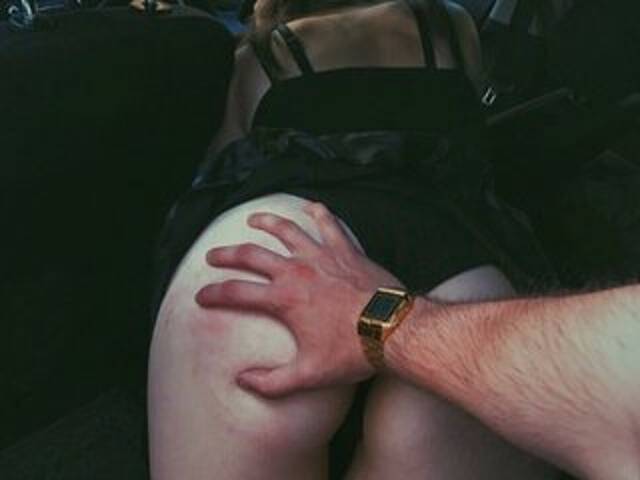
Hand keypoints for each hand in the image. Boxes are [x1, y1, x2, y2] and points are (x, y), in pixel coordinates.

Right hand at [195, 202, 402, 396]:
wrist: (393, 329)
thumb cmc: (353, 351)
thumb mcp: (308, 374)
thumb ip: (271, 382)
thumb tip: (242, 380)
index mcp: (283, 299)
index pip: (236, 293)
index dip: (213, 295)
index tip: (201, 296)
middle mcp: (297, 271)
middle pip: (251, 255)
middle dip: (227, 254)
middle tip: (213, 255)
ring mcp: (321, 256)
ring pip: (286, 231)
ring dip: (266, 223)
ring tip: (253, 219)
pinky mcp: (345, 250)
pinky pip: (329, 224)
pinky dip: (318, 212)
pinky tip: (311, 206)